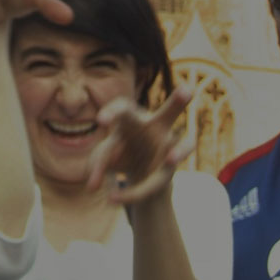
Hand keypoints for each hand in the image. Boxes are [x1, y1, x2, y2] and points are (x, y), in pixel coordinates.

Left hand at [85, 84, 193, 204]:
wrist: (141, 170)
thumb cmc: (121, 152)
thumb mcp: (106, 156)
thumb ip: (98, 167)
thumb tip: (91, 188)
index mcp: (133, 119)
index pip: (124, 109)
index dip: (113, 112)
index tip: (100, 122)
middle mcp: (157, 129)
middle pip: (169, 112)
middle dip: (179, 101)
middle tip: (188, 90)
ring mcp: (170, 148)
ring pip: (186, 145)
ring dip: (179, 153)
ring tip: (171, 160)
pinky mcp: (173, 170)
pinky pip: (168, 179)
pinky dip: (153, 186)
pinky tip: (138, 187)